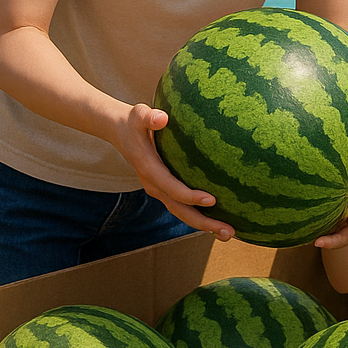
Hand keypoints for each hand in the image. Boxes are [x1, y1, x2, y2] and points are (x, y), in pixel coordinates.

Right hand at [113, 103, 233, 239]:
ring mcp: (159, 189)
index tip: (212, 200)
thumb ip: (149, 116)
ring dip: (204, 224)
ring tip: (228, 232)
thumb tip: (161, 118)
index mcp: (149, 170)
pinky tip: (218, 218)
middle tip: (228, 231)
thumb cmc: (134, 121)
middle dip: (203, 222)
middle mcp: (154, 184)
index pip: (172, 188)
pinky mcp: (165, 188)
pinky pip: (182, 205)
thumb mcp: (139, 114)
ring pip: (182, 212)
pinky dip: (199, 215)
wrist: (119, 131)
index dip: (190, 196)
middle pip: (180, 209)